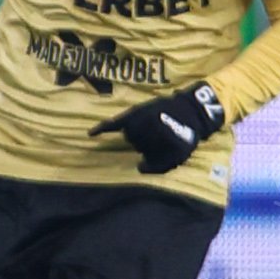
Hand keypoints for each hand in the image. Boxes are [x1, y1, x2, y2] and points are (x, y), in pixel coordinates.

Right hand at [90, 80, 225, 173]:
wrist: (189, 110)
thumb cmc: (186, 134)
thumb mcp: (181, 154)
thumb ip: (160, 166)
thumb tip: (139, 168)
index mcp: (159, 137)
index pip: (145, 158)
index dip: (154, 160)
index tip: (162, 156)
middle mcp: (147, 127)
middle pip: (136, 145)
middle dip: (145, 147)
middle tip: (158, 143)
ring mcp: (139, 119)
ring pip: (128, 136)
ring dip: (136, 138)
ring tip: (149, 135)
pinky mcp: (133, 113)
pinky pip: (114, 122)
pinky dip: (101, 128)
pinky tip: (90, 134)